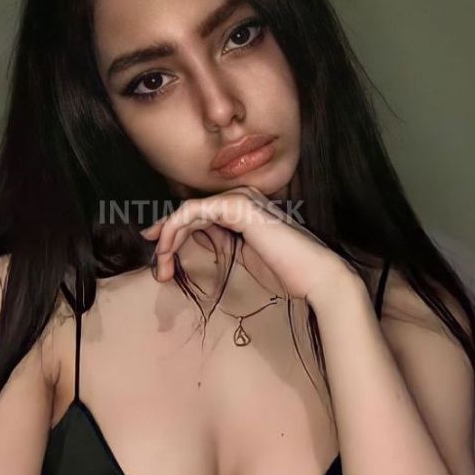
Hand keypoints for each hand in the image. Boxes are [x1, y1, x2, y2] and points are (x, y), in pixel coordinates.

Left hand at [139, 186, 360, 306]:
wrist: (316, 276)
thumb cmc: (287, 270)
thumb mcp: (244, 256)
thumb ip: (222, 242)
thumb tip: (198, 238)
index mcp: (243, 208)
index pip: (199, 215)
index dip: (174, 231)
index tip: (159, 252)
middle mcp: (240, 198)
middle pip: (190, 212)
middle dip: (167, 238)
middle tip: (158, 267)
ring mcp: (240, 199)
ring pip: (188, 211)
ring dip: (168, 238)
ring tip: (161, 265)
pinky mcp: (238, 207)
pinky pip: (195, 212)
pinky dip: (176, 229)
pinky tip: (168, 248)